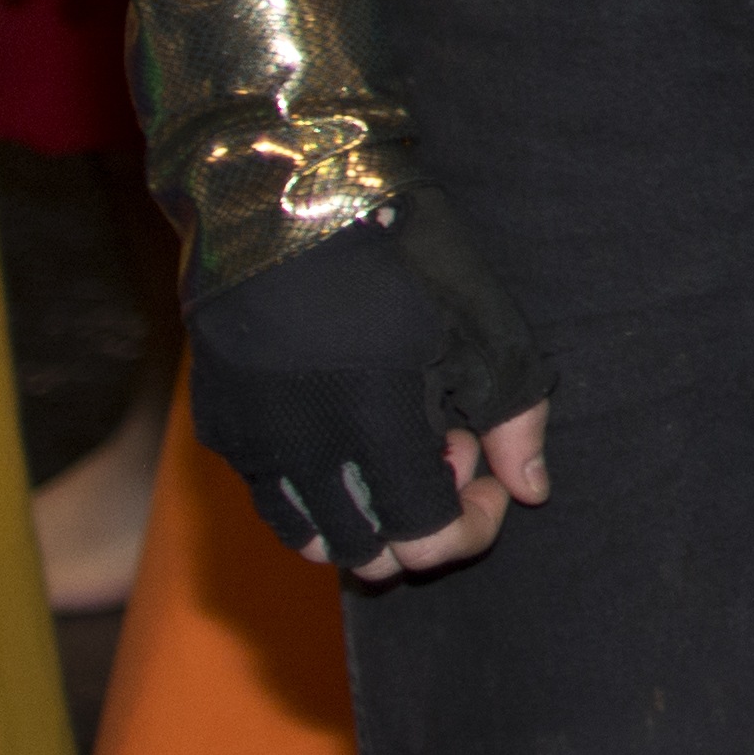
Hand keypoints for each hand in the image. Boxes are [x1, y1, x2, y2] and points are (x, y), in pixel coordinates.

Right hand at [188, 200, 556, 582]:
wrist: (290, 198)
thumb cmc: (407, 254)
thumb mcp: (486, 324)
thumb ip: (516, 417)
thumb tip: (531, 493)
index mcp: (377, 423)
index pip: (424, 542)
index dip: (470, 525)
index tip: (485, 473)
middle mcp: (304, 449)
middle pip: (369, 556)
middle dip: (422, 520)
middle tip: (446, 444)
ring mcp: (253, 446)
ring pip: (313, 540)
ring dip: (369, 516)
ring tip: (398, 438)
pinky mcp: (222, 431)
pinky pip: (273, 501)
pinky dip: (321, 494)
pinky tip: (351, 429)